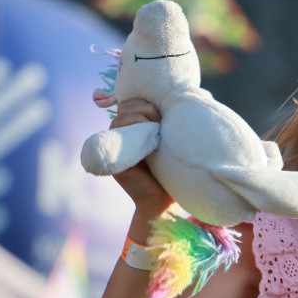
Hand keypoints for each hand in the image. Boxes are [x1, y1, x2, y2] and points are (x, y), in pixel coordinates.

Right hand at [110, 98, 172, 212]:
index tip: (162, 117)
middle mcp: (121, 134)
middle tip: (160, 126)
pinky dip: (134, 133)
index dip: (147, 104)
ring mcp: (115, 145)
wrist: (164, 200)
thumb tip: (184, 97)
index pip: (132, 102)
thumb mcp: (169, 142)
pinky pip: (117, 134)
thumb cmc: (172, 171)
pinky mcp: (113, 158)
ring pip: (123, 118)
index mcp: (133, 128)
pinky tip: (148, 143)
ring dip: (142, 120)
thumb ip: (166, 123)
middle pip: (127, 106)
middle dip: (146, 109)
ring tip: (156, 135)